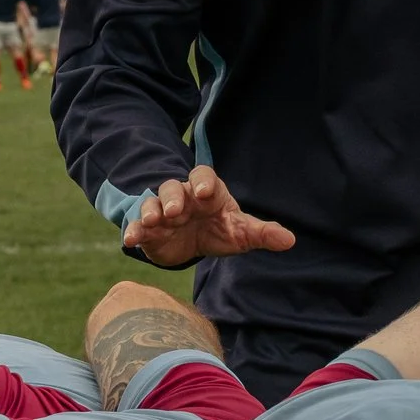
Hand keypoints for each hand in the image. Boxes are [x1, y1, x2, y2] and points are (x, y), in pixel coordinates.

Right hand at [121, 166, 295, 269]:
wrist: (192, 244)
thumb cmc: (219, 229)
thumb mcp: (240, 232)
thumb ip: (262, 233)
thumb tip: (289, 240)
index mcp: (207, 191)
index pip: (204, 176)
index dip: (203, 181)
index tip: (204, 192)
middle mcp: (182, 196)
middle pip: (173, 187)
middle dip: (173, 197)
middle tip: (175, 210)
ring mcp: (162, 211)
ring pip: (152, 202)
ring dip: (150, 210)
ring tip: (152, 221)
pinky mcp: (148, 230)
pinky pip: (137, 225)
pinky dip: (132, 230)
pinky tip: (130, 239)